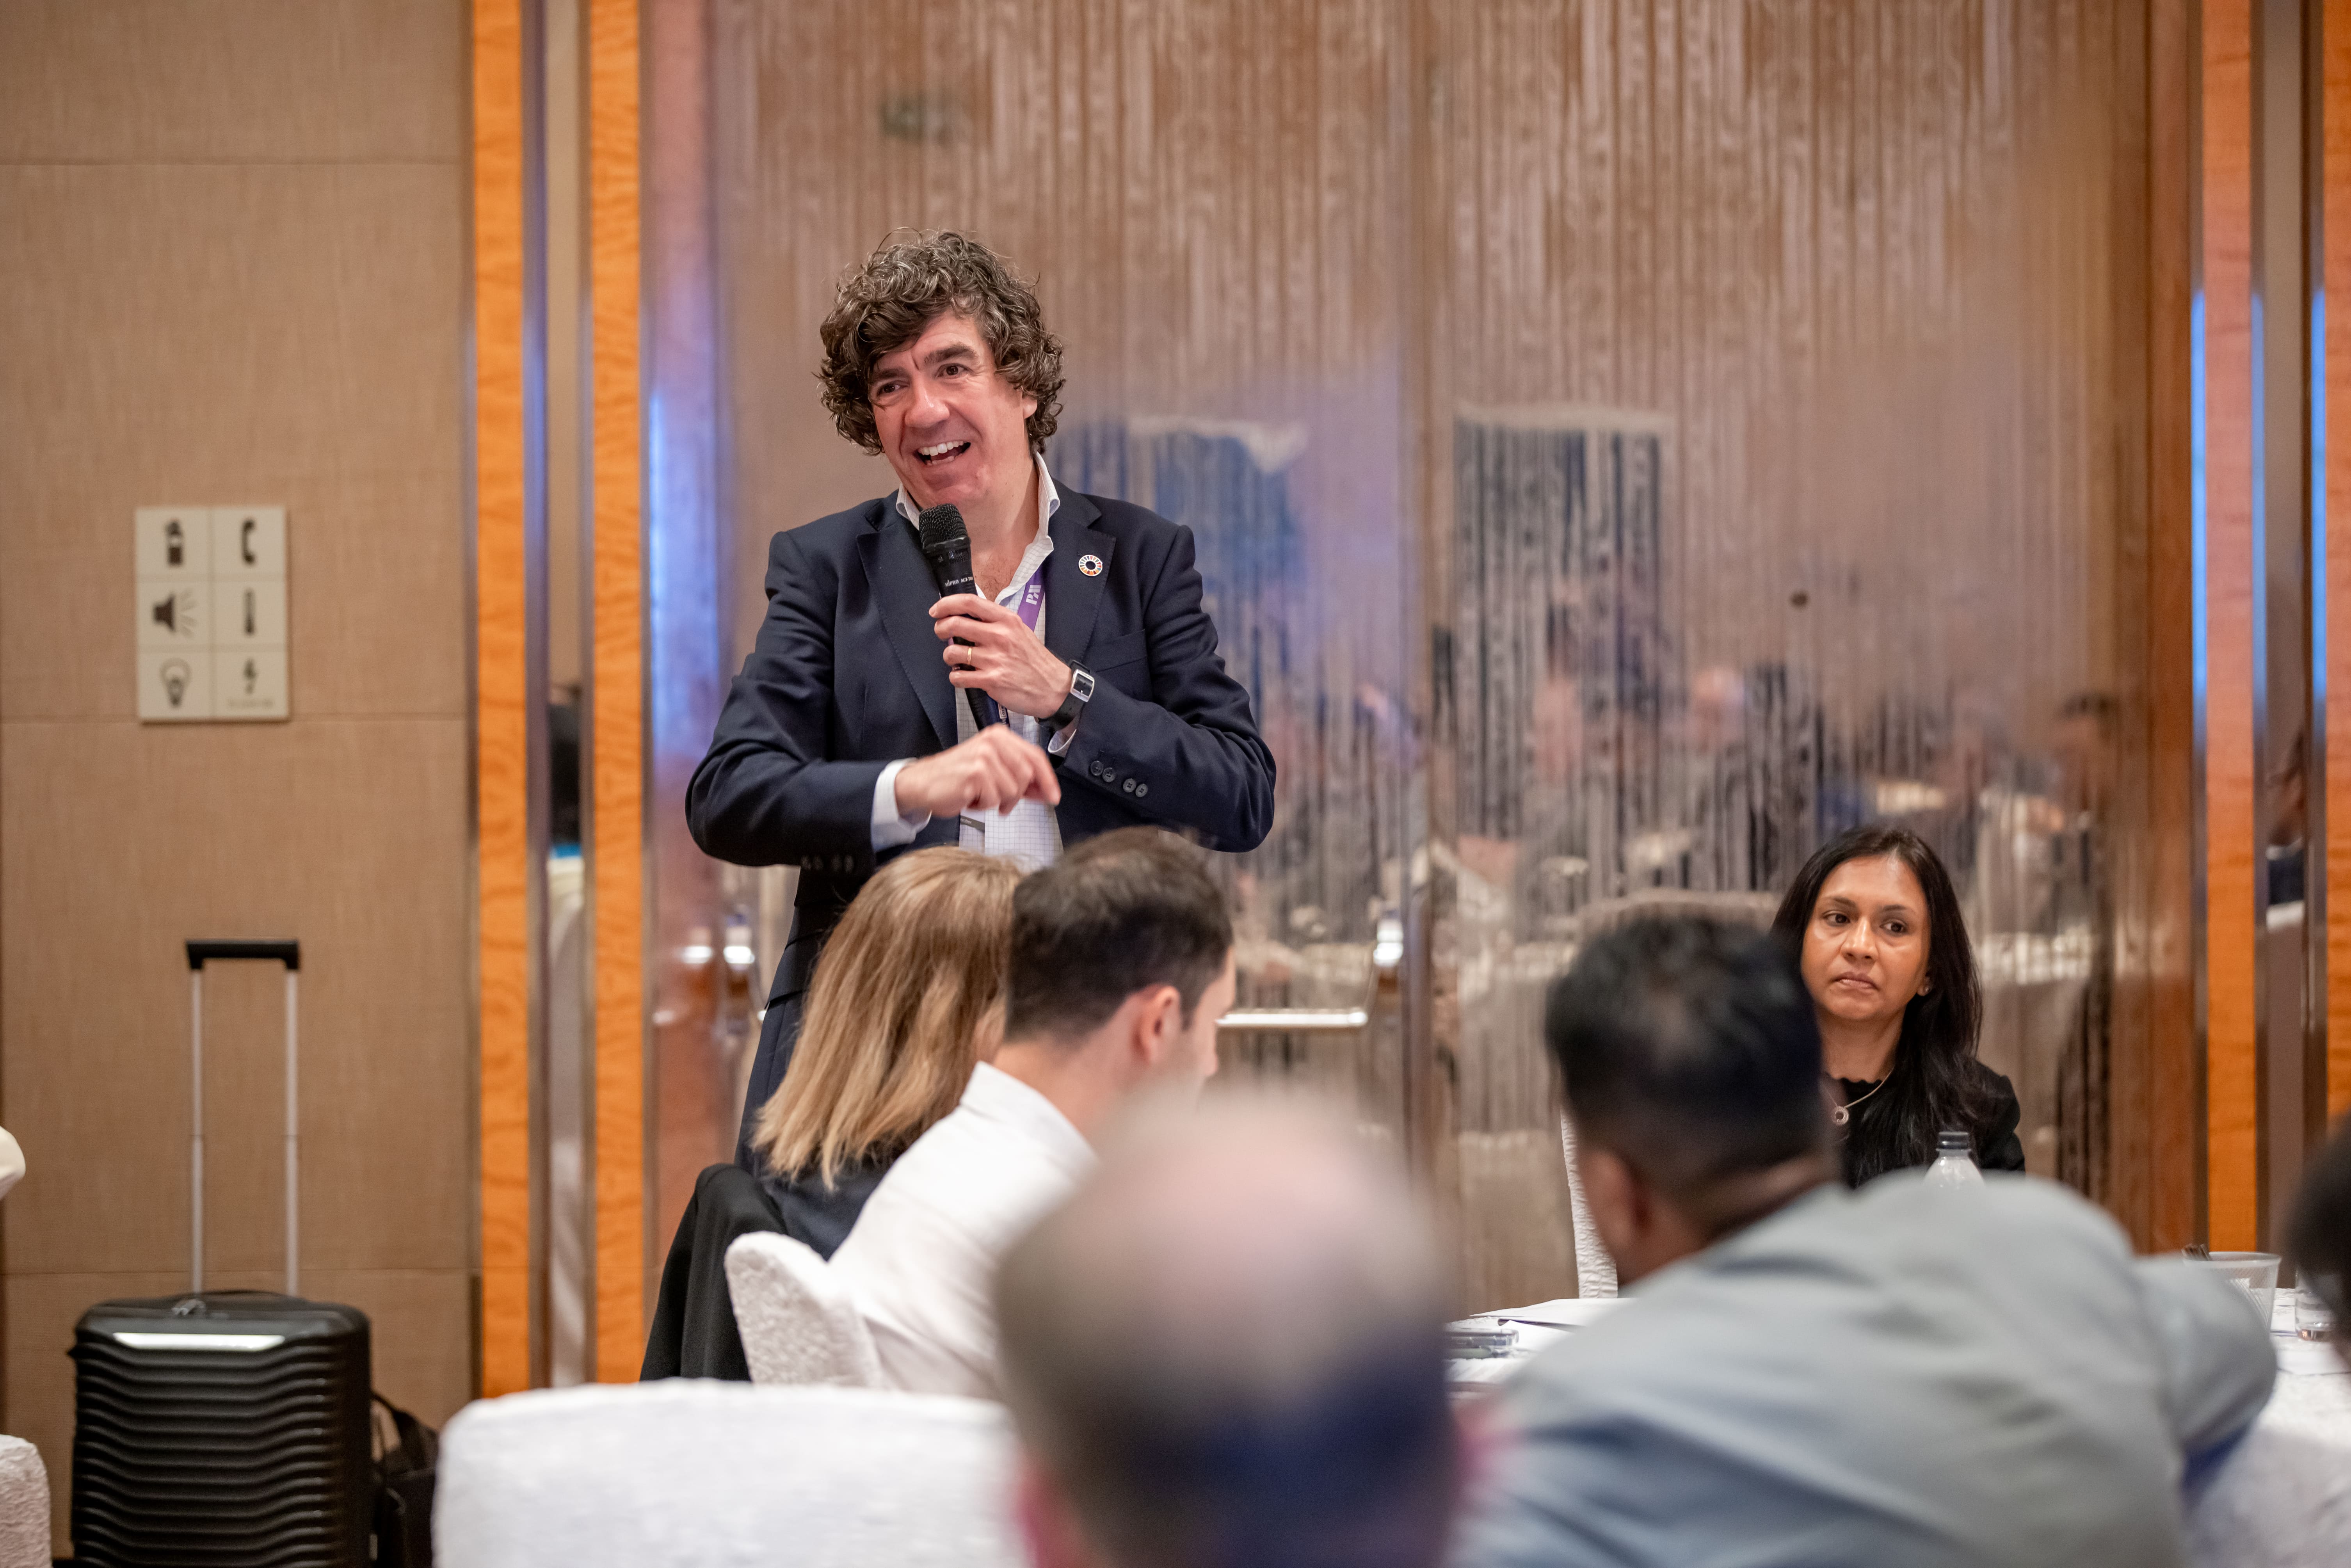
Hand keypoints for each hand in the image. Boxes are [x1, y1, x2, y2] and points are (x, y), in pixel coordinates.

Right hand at [893, 727, 1061, 819]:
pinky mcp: (976, 772)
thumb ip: (1019, 777)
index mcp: (1000, 736)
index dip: (1047, 779)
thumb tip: (1046, 791)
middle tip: (1000, 802)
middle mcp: (993, 741)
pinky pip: (995, 799)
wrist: (922, 783)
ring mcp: (984, 755)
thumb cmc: (957, 778)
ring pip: (1013, 790)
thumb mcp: (992, 771)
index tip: (1053, 797)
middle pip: (1027, 776)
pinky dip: (984, 805)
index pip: (1035, 756)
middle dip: (1017, 795)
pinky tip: (970, 797)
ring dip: (997, 801)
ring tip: (979, 795)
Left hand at [931, 593, 1074, 719]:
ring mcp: (994, 659)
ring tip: (958, 659)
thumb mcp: (1019, 630)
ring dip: (949, 656)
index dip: (946, 604)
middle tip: (942, 633)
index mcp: (1006, 620)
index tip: (936, 610)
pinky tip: (964, 676)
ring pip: (952, 652)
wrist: (1053, 687)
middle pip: (954, 624)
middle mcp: (999, 637)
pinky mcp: (991, 680)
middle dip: (940, 629)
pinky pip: (958, 676)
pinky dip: (956, 676)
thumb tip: (965, 617)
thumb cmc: (1034, 660)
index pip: (969, 602)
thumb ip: (994, 622)